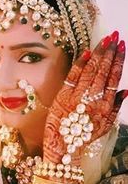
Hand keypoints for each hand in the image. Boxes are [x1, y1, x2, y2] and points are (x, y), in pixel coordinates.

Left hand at [43, 31, 126, 165]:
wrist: (63, 147)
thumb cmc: (84, 137)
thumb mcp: (105, 126)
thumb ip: (116, 108)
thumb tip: (126, 90)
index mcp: (105, 106)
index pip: (114, 78)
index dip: (118, 60)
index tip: (122, 46)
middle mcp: (93, 100)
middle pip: (104, 71)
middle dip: (110, 52)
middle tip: (115, 36)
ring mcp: (77, 97)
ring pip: (90, 71)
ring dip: (98, 53)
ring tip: (104, 40)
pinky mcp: (63, 96)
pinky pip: (73, 77)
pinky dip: (80, 64)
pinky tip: (87, 52)